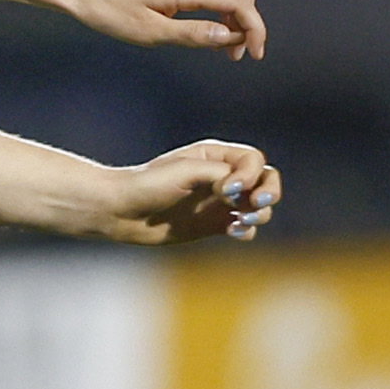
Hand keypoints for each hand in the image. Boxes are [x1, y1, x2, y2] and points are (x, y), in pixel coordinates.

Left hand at [50, 0, 266, 58]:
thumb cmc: (105, 8)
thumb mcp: (149, 32)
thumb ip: (192, 35)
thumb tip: (228, 38)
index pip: (240, 3)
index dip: (254, 29)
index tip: (254, 53)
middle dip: (247, 24)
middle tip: (238, 54)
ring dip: (232, 17)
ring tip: (222, 47)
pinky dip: (216, 7)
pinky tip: (205, 28)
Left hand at [96, 140, 281, 243]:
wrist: (119, 210)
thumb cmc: (149, 184)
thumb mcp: (187, 171)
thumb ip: (221, 174)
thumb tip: (244, 190)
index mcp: (215, 157)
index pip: (253, 161)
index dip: (251, 175)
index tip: (229, 189)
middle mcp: (221, 178)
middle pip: (265, 181)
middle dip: (269, 192)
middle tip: (255, 203)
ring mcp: (219, 202)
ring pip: (258, 207)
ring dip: (259, 214)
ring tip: (242, 220)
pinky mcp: (212, 225)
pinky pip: (243, 228)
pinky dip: (246, 231)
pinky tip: (233, 231)